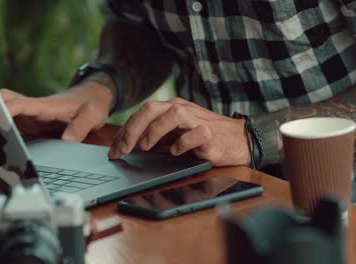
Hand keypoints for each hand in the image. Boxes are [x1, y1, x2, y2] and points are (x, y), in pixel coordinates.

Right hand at [0, 82, 112, 140]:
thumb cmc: (92, 103)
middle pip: (3, 101)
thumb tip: (66, 141)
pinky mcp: (32, 123)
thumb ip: (80, 128)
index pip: (19, 105)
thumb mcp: (92, 115)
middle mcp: (33, 108)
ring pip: (4, 110)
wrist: (94, 96)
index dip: (5, 110)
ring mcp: (31, 115)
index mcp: (45, 105)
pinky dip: (2, 128)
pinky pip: (12, 123)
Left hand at [108, 98, 250, 166]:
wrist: (242, 139)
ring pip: (173, 114)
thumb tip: (129, 147)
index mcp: (173, 108)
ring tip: (144, 148)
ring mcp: (198, 120)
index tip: (114, 149)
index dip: (125, 130)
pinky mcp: (211, 133)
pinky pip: (196, 134)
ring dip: (154, 131)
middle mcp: (183, 110)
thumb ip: (157, 137)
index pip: (143, 113)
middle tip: (121, 150)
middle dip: (132, 129)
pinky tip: (175, 152)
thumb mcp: (178, 134)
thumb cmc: (206, 137)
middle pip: (152, 109)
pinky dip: (182, 143)